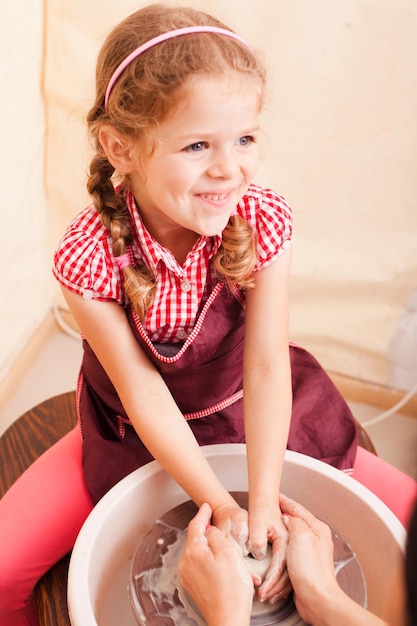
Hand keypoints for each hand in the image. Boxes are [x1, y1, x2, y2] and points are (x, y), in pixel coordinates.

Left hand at [179, 503, 253, 625]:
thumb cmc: (232, 589)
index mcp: (193, 551)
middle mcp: (186, 563)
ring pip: (203, 556)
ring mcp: (188, 577)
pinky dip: (216, 567)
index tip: (207, 506)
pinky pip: (204, 569)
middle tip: (228, 538)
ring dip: (218, 555)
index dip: (202, 513)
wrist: (228, 620)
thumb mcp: (229, 552)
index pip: (195, 525)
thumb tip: (209, 530)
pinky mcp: (194, 588)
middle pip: (199, 541)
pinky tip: (231, 574)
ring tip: (236, 563)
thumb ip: (216, 535)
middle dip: (214, 539)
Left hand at [247, 500, 290, 602]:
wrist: (266, 501)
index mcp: (286, 538)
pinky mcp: (291, 552)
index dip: (271, 580)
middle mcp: (292, 544)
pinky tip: (275, 590)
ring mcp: (293, 549)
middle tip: (264, 597)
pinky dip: (282, 583)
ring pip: (289, 573)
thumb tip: (258, 554)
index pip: (280, 565)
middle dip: (276, 588)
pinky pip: (289, 571)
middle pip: (287, 572)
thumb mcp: (258, 522)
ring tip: (268, 597)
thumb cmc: (262, 510)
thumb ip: (257, 538)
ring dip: (279, 588)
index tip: (262, 590)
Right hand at [279, 494, 341, 623]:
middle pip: (295, 523)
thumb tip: (288, 518)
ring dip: (279, 536)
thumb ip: (295, 522)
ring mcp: (309, 554)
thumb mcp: (301, 536)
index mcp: (317, 529)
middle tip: (271, 510)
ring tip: (270, 528)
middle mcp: (315, 540)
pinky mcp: (303, 567)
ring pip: (290, 540)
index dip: (285, 502)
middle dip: (282, 518)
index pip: (298, 509)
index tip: (276, 497)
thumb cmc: (311, 570)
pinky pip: (288, 555)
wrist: (317, 598)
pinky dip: (279, 553)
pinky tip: (274, 552)